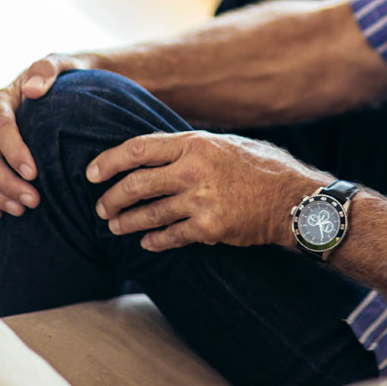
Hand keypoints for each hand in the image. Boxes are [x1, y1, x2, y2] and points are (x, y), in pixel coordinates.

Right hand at [0, 53, 93, 218]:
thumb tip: (33, 90)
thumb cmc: (67, 74)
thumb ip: (48, 69)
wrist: (67, 85)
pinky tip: (1, 213)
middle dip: (7, 182)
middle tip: (33, 201)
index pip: (0, 127)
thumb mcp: (62, 63)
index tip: (33, 172)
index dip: (13, 152)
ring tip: (23, 211)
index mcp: (3, 100)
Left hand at [88, 131, 328, 251]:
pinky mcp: (209, 228)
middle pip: (136, 184)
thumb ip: (192, 148)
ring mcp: (200, 201)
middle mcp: (194, 171)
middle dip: (112, 198)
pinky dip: (154, 240)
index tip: (92, 173)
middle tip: (102, 208)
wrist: (294, 199)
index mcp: (196, 144)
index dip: (109, 161)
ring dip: (127, 222)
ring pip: (148, 214)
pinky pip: (170, 237)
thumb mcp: (227, 144)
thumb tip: (158, 153)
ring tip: (115, 226)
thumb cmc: (263, 167)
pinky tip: (146, 242)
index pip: (138, 149)